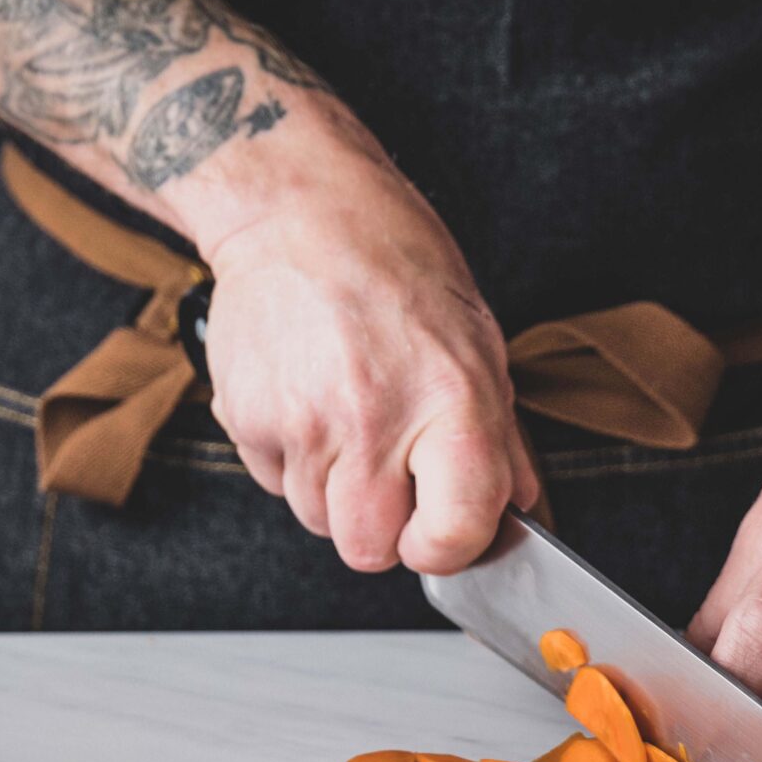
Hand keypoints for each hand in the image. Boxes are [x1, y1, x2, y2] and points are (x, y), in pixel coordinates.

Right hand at [193, 154, 536, 574]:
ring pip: (316, 520)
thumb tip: (517, 507)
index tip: (444, 530)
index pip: (453, 534)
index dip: (449, 546)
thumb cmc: (397, 266)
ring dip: (335, 490)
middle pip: (367, 550)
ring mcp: (302, 422)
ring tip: (350, 416)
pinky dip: (292, 457)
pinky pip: (273, 481)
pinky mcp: (245, 417)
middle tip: (393, 474)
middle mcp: (374, 419)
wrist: (300, 211)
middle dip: (383, 527)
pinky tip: (310, 400)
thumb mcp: (477, 341)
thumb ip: (499, 438)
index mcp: (450, 402)